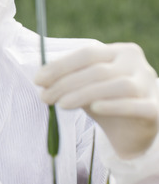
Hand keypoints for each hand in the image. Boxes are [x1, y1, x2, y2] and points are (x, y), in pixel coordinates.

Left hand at [35, 43, 158, 158]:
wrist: (131, 131)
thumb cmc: (105, 101)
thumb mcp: (84, 86)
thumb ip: (67, 79)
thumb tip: (41, 78)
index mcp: (120, 52)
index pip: (88, 53)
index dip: (61, 66)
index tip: (38, 80)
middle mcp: (137, 64)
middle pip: (98, 70)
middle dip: (66, 83)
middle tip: (44, 97)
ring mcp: (149, 85)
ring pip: (116, 85)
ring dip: (84, 94)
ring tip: (61, 104)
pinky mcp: (155, 109)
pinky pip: (136, 105)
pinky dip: (115, 105)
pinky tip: (96, 108)